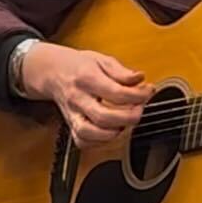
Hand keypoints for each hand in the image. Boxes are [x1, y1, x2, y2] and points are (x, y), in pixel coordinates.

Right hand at [22, 42, 153, 148]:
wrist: (53, 71)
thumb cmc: (79, 66)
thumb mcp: (102, 60)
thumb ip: (122, 71)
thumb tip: (140, 78)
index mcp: (87, 78)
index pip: (115, 92)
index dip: (138, 95)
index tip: (148, 91)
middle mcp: (78, 98)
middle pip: (103, 117)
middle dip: (128, 117)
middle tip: (139, 109)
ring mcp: (73, 114)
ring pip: (90, 133)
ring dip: (113, 133)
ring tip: (124, 122)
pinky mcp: (71, 126)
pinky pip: (83, 141)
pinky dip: (99, 142)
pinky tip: (110, 132)